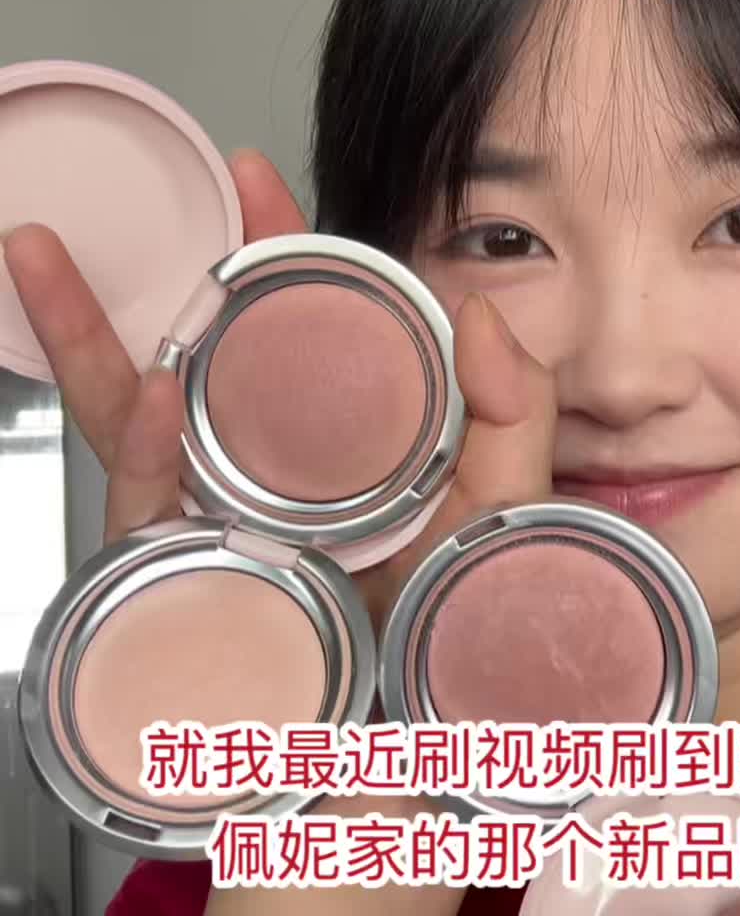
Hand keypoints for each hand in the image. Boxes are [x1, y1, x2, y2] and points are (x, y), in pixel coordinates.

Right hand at [3, 149, 553, 595]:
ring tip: (50, 267)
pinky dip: (148, 451)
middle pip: (199, 365)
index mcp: (337, 446)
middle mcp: (270, 479)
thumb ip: (514, 408)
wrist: (427, 736)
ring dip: (89, 344)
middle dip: (155, 280)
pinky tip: (151, 393)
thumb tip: (479, 309)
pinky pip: (153, 517)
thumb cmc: (459, 622)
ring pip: (136, 426)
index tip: (251, 179)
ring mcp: (223, 532)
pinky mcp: (191, 591)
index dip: (275, 255)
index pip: (296, 334)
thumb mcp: (505, 505)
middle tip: (96, 219)